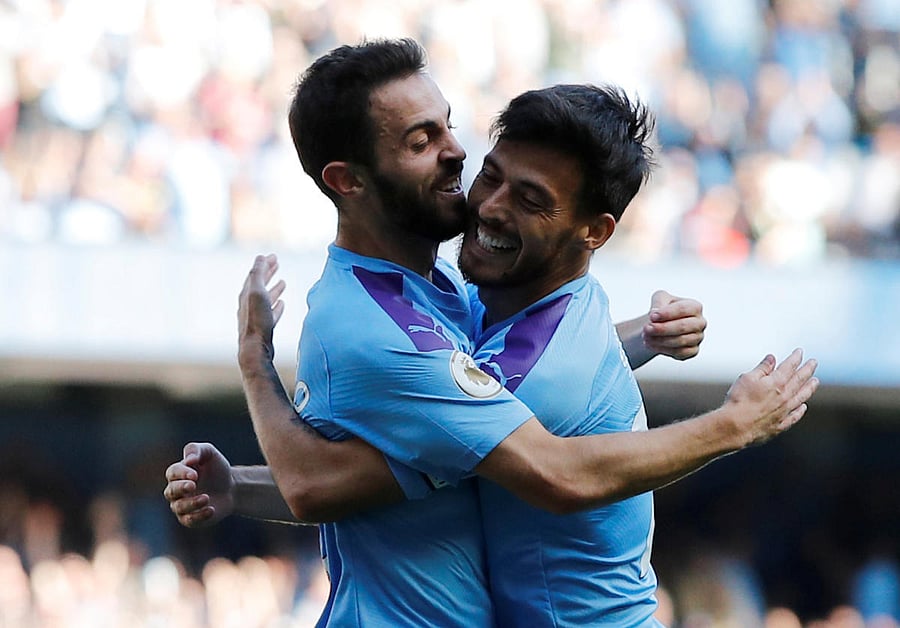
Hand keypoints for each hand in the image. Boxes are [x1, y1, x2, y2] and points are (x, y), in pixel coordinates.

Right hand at [163, 443, 235, 527]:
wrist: (232, 488)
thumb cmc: (216, 468)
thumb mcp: (209, 453)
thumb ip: (196, 450)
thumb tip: (188, 460)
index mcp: (177, 473)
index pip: (173, 473)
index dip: (182, 473)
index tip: (195, 475)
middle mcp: (176, 491)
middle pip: (171, 491)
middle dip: (181, 488)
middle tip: (193, 485)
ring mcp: (182, 506)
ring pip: (178, 507)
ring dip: (191, 503)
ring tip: (206, 498)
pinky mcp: (191, 518)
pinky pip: (189, 520)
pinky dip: (199, 516)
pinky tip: (211, 509)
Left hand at [238, 254, 285, 368]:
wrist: (255, 349)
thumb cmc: (257, 321)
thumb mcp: (257, 292)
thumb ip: (258, 274)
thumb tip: (261, 257)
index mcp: (246, 295)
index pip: (254, 274)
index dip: (263, 264)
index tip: (273, 256)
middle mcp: (248, 305)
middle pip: (258, 285)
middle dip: (267, 273)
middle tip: (276, 263)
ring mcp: (255, 317)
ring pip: (265, 298)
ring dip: (273, 289)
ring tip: (283, 282)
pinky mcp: (263, 329)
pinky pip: (270, 313)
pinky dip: (276, 306)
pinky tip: (282, 304)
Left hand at [642, 290, 705, 360]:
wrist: (661, 326)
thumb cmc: (663, 310)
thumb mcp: (660, 299)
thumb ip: (658, 302)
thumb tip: (655, 313)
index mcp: (695, 307)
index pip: (683, 309)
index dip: (666, 313)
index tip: (651, 316)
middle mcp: (700, 322)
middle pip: (683, 326)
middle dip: (662, 328)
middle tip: (647, 328)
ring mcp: (698, 338)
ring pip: (680, 341)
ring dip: (660, 339)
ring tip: (646, 336)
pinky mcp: (693, 351)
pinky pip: (680, 353)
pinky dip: (663, 349)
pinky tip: (651, 344)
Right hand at [724, 348, 818, 446]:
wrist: (736, 426)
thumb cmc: (739, 401)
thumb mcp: (747, 378)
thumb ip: (762, 368)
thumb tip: (772, 359)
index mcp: (776, 382)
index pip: (789, 366)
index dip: (795, 358)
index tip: (800, 352)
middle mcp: (784, 396)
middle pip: (799, 380)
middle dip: (807, 370)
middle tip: (814, 362)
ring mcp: (784, 411)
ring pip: (801, 397)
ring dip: (809, 388)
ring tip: (815, 382)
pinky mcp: (780, 425)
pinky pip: (795, 416)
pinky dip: (800, 410)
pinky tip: (803, 406)